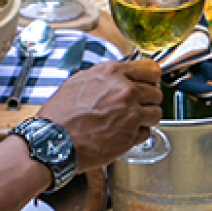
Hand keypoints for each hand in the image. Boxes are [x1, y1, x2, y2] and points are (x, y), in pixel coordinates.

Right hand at [37, 60, 162, 169]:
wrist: (54, 141)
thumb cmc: (61, 114)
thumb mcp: (80, 81)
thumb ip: (106, 76)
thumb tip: (121, 75)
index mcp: (113, 73)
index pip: (150, 69)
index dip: (150, 78)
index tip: (150, 83)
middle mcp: (125, 91)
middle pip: (156, 92)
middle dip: (148, 99)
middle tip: (137, 105)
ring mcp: (131, 114)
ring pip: (156, 113)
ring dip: (146, 117)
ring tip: (130, 121)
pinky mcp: (131, 136)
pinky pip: (148, 132)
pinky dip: (139, 134)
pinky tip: (124, 132)